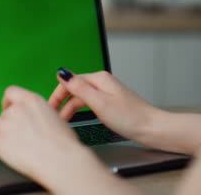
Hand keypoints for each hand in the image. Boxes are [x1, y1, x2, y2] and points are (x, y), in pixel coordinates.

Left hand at [0, 85, 110, 192]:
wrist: (62, 161)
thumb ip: (41, 113)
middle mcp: (17, 110)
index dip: (8, 101)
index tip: (9, 106)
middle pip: (3, 111)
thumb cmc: (64, 144)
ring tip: (7, 139)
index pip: (11, 92)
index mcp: (32, 101)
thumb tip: (36, 117)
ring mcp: (6, 126)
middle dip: (7, 121)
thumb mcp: (56, 117)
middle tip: (16, 132)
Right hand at [49, 68, 165, 140]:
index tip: (48, 108)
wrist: (151, 128)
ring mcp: (107, 92)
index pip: (69, 82)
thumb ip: (79, 87)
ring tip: (62, 123)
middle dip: (62, 103)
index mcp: (99, 79)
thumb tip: (62, 72)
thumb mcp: (99, 103)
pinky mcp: (110, 102)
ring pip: (81, 98)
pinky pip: (89, 104)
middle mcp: (102, 82)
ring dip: (70, 109)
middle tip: (53, 119)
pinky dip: (80, 112)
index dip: (57, 95)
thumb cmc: (129, 118)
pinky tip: (77, 120)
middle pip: (74, 90)